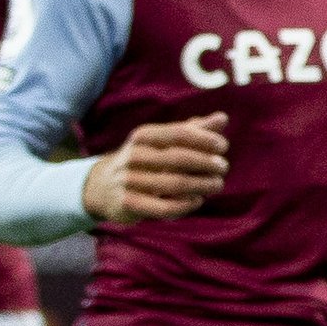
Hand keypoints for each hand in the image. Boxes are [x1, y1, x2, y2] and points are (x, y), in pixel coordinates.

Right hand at [82, 116, 228, 222]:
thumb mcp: (163, 142)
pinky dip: (186, 205)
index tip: (223, 146)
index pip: (179, 134)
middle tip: (223, 167)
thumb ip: (193, 130)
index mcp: (143, 136)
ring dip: (202, 184)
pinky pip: (165, 207)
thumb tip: (223, 118)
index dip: (205, 139)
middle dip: (207, 163)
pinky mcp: (129, 204)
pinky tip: (197, 200)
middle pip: (179, 159)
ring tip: (217, 184)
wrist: (103, 187)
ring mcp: (129, 181)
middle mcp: (133, 156)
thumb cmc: (145, 160)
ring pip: (175, 184)